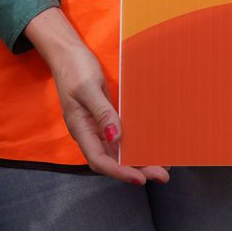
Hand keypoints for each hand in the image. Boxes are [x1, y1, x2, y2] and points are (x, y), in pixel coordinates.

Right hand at [26, 9, 169, 182]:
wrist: (68, 53)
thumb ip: (101, 112)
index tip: (140, 177)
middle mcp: (89, 132)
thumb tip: (115, 136)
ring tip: (162, 165)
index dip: (119, 171)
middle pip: (112, 160)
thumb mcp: (87, 88)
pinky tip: (150, 145)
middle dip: (136, 169)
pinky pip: (120, 137)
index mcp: (80, 129)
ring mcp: (97, 126)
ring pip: (118, 151)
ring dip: (138, 159)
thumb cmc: (75, 68)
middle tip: (163, 175)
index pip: (99, 160)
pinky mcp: (105, 117)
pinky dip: (134, 144)